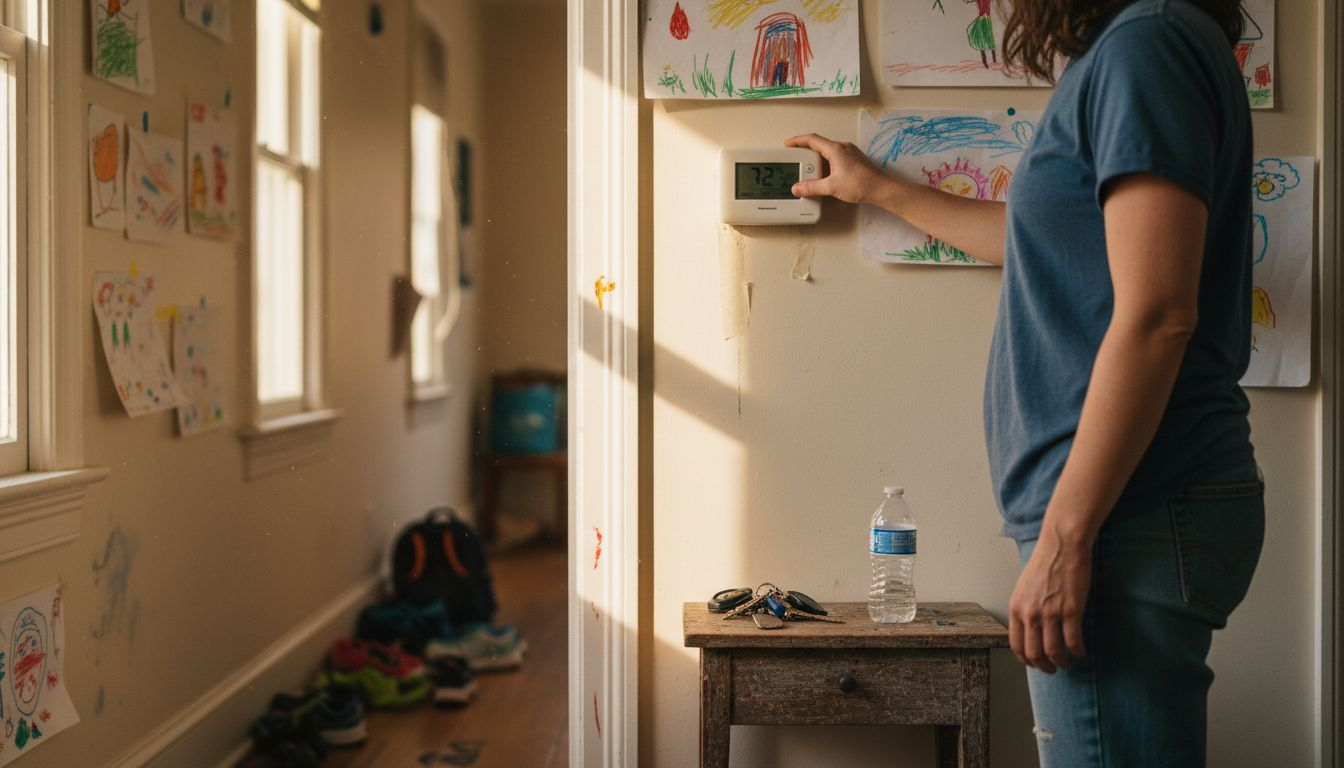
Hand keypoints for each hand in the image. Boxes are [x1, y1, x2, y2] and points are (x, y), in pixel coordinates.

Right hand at [784, 133, 889, 204]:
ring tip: (809, 172)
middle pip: (819, 145)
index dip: (797, 140)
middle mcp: (843, 148)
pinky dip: (826, 164)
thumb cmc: (861, 184)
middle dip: (805, 153)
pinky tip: (825, 176)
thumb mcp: (831, 187)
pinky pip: (835, 158)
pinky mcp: (853, 161)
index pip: (812, 139)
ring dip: (816, 160)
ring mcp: (849, 153)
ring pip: (827, 152)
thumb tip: (798, 188)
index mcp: (835, 149)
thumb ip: (812, 187)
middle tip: (796, 161)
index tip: (788, 144)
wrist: (881, 189)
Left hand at [1009, 528, 1092, 672]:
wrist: (1062, 545)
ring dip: (1062, 662)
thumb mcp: (1024, 587)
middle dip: (1044, 666)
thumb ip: (1024, 608)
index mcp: (1016, 608)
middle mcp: (1030, 614)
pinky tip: (1082, 652)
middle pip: (1034, 653)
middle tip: (1053, 669)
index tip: (1035, 664)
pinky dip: (1078, 651)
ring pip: (1054, 651)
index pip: (1016, 645)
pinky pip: (1074, 641)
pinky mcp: (1071, 610)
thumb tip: (1028, 629)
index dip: (1026, 660)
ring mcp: (1051, 613)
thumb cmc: (1045, 562)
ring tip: (1069, 663)